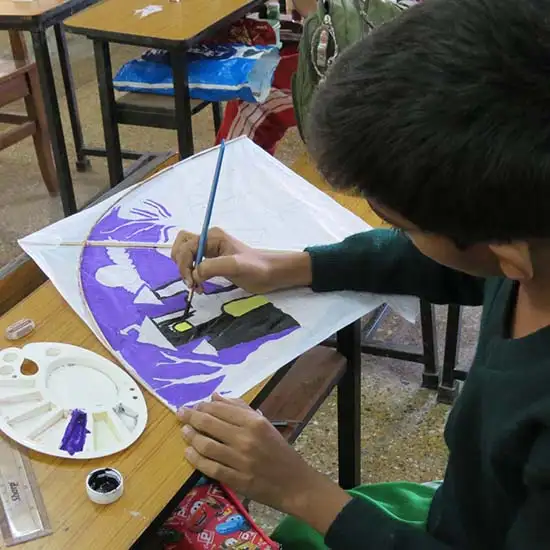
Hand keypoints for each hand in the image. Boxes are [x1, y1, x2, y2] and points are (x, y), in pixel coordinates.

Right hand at [171, 228, 311, 293]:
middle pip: (181, 246)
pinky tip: (200, 286)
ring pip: (184, 254)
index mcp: (212, 236)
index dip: (184, 264)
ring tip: (195, 285)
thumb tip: (194, 274)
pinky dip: (191, 275)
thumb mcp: (235, 266)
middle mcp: (208, 240)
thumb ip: (212, 267)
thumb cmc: (256, 268)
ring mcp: (209, 250)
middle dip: (181, 264)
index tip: (192, 282)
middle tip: (191, 282)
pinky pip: (192, 264)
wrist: (270, 273)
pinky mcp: (211, 261)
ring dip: (184, 270)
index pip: (186, 246)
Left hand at [178, 394, 350, 534]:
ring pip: (206, 445)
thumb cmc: (278, 450)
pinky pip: (210, 467)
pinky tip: (189, 452)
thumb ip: (240, 408)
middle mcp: (246, 439)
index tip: (193, 405)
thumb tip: (215, 396)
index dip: (203, 406)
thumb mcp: (264, 424)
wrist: (294, 483)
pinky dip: (195, 459)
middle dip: (191, 417)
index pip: (221, 409)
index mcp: (255, 422)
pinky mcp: (236, 480)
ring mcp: (240, 461)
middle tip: (181, 414)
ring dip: (191, 437)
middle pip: (210, 424)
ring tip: (184, 431)